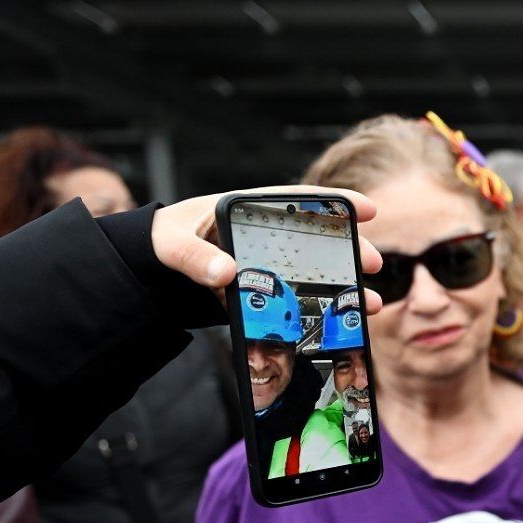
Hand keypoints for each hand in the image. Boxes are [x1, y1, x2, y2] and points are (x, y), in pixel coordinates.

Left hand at [149, 185, 386, 312]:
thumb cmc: (160, 241)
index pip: (297, 199)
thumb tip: (227, 273)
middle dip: (350, 250)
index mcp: (248, 210)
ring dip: (344, 287)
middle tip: (375, 263)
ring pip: (313, 273)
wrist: (147, 269)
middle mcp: (265, 236)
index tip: (368, 208)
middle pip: (317, 240)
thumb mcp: (171, 244)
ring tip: (369, 302)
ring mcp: (265, 264)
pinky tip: (341, 323)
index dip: (335, 201)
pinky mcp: (260, 291)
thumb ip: (194, 257)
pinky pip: (295, 300)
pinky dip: (320, 312)